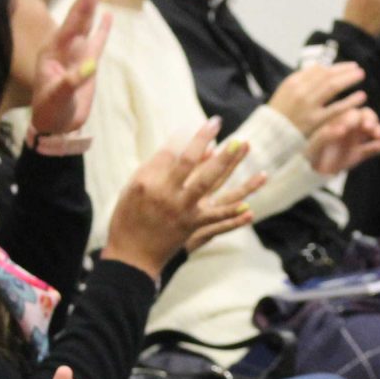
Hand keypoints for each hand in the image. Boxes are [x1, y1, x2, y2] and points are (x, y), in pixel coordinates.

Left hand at [27, 0, 113, 152]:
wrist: (55, 126)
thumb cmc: (50, 111)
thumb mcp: (56, 97)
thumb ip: (70, 81)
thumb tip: (89, 66)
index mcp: (55, 50)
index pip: (72, 20)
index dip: (83, 0)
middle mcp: (65, 47)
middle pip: (79, 16)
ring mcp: (77, 54)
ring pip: (87, 24)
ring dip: (93, 4)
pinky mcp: (88, 64)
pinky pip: (97, 42)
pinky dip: (102, 28)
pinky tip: (108, 15)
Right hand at [100, 118, 265, 275]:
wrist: (132, 256)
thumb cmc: (130, 218)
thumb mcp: (133, 188)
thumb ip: (157, 168)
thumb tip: (184, 148)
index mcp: (149, 183)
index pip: (170, 152)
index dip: (185, 137)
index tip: (200, 126)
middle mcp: (167, 195)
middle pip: (190, 162)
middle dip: (204, 140)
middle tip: (217, 122)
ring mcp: (183, 212)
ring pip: (209, 184)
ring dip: (228, 165)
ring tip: (243, 146)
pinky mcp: (193, 228)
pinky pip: (217, 220)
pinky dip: (233, 216)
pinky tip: (250, 208)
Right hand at [267, 61, 366, 137]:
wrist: (269, 139)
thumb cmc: (280, 116)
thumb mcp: (286, 94)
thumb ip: (303, 81)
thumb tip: (321, 67)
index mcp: (292, 82)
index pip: (319, 70)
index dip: (336, 67)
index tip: (348, 66)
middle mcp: (300, 91)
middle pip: (327, 75)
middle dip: (345, 70)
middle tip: (359, 69)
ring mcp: (307, 106)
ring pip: (332, 87)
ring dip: (349, 79)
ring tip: (361, 76)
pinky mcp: (314, 122)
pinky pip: (336, 108)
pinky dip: (350, 101)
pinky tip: (361, 97)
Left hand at [305, 106, 379, 175]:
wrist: (306, 173)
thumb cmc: (305, 157)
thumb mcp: (312, 147)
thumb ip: (325, 137)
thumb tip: (339, 127)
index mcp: (335, 121)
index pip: (351, 113)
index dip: (357, 117)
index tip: (358, 124)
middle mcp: (347, 127)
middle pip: (364, 118)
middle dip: (370, 120)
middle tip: (370, 128)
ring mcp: (354, 140)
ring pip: (371, 131)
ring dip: (378, 129)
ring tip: (379, 134)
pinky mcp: (358, 154)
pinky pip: (374, 148)